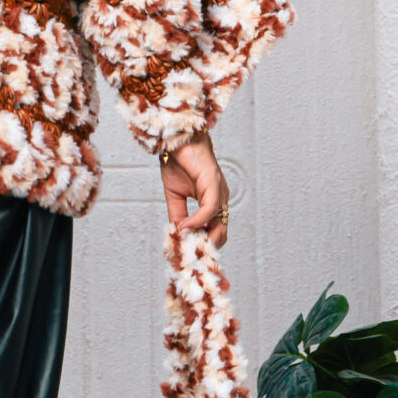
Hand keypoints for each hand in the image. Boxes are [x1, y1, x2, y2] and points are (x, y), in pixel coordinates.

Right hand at [160, 132, 228, 247]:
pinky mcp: (214, 184)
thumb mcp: (175, 195)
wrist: (178, 139)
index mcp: (213, 202)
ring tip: (186, 246)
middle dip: (207, 249)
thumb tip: (178, 234)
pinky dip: (197, 221)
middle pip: (221, 234)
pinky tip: (184, 226)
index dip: (205, 246)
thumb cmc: (179, 162)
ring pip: (220, 225)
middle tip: (190, 258)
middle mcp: (220, 199)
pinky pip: (210, 209)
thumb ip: (178, 215)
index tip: (192, 258)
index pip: (215, 231)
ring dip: (203, 239)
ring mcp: (219, 192)